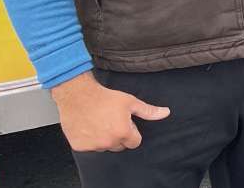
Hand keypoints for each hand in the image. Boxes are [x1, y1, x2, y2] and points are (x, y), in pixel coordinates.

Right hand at [51, 72, 169, 151]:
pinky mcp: (80, 147)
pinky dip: (90, 140)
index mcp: (123, 133)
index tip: (125, 123)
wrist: (77, 96)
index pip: (135, 142)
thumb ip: (149, 111)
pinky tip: (89, 126)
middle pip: (120, 146)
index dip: (132, 132)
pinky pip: (90, 147)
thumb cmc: (104, 98)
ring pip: (105, 147)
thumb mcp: (130, 102)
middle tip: (111, 121)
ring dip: (104, 139)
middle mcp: (108, 142)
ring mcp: (93, 146)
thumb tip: (166, 113)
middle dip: (119, 136)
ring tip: (99, 122)